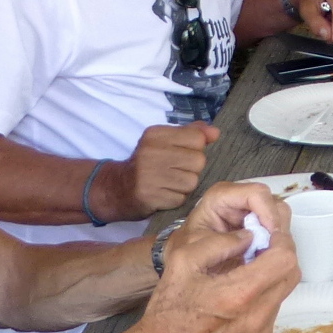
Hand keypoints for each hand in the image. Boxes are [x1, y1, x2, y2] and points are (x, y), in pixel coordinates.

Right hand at [95, 122, 218, 221]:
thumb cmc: (148, 163)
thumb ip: (192, 133)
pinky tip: (163, 194)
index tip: (181, 154)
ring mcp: (148, 175)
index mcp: (155, 134)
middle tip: (175, 171)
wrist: (117, 188)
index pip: (197, 138)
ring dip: (184, 186)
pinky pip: (181, 198)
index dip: (195, 149)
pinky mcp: (149, 196)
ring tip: (169, 183)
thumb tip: (215, 133)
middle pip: (199, 161)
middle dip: (192, 169)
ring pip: (192, 181)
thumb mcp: (165, 141)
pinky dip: (175, 199)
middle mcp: (150, 152)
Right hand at [124, 186, 299, 332]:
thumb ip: (219, 243)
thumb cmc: (167, 313)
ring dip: (269, 282)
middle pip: (290, 276)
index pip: (284, 259)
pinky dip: (262, 305)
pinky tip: (238, 306)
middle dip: (279, 257)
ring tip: (242, 280)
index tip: (270, 234)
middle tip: (260, 251)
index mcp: (239, 295)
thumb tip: (249, 236)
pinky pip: (272, 318)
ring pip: (281, 296)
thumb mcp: (183, 263)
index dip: (281, 241)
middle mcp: (256, 319)